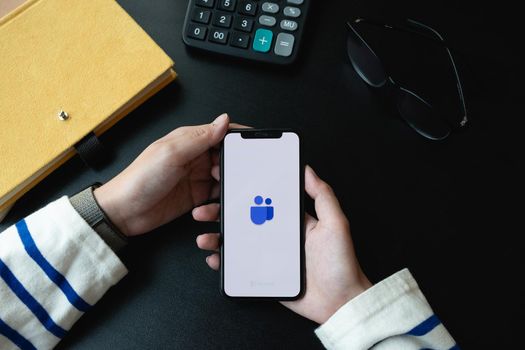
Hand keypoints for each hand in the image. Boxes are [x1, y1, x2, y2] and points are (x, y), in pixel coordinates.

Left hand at [93, 114, 229, 235]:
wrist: (124, 212)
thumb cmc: (140, 179)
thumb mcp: (172, 153)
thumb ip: (201, 137)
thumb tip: (223, 120)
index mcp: (189, 140)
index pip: (220, 133)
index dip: (237, 137)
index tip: (253, 144)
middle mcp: (195, 157)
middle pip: (227, 156)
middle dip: (235, 165)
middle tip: (232, 173)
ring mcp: (196, 177)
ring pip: (225, 176)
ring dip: (227, 184)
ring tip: (219, 190)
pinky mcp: (196, 197)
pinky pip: (217, 196)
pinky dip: (219, 200)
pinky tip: (209, 205)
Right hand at [193, 165, 371, 323]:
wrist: (341, 303)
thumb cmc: (342, 263)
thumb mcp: (336, 223)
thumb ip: (323, 195)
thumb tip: (307, 169)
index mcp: (292, 220)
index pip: (263, 199)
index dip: (243, 190)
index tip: (226, 179)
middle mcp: (278, 235)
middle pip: (242, 219)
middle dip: (220, 212)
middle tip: (204, 209)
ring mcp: (269, 256)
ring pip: (236, 242)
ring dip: (216, 237)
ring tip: (204, 236)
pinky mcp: (264, 275)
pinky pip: (239, 266)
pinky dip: (223, 262)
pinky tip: (213, 258)